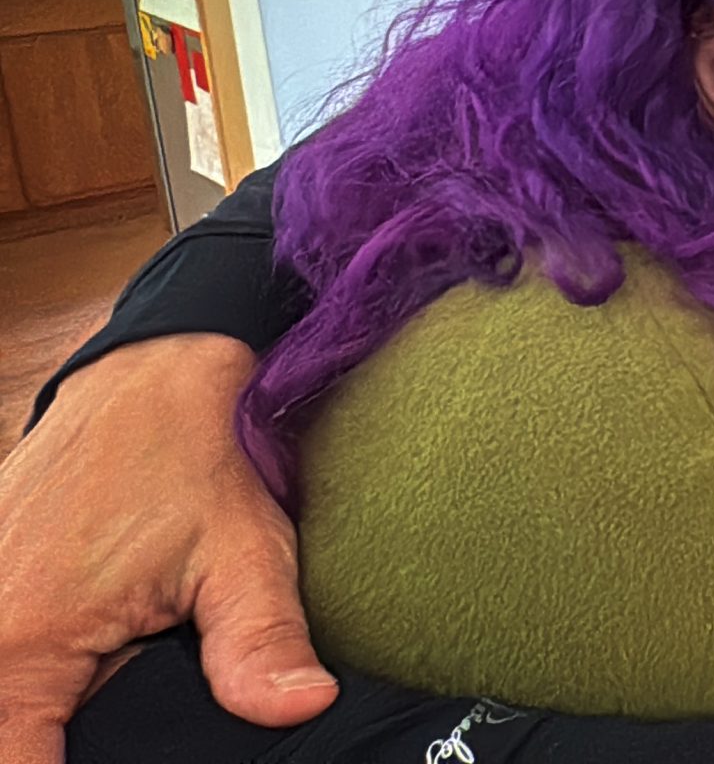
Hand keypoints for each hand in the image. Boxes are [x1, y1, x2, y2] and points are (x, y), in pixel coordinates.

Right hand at [0, 334, 334, 762]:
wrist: (152, 374)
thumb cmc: (197, 458)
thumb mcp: (246, 557)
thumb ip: (262, 646)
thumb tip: (299, 708)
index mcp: (22, 642)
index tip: (137, 761)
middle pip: (6, 737)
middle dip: (60, 744)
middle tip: (141, 718)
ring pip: (3, 701)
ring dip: (46, 711)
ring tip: (115, 686)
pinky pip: (4, 664)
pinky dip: (36, 680)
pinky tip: (90, 673)